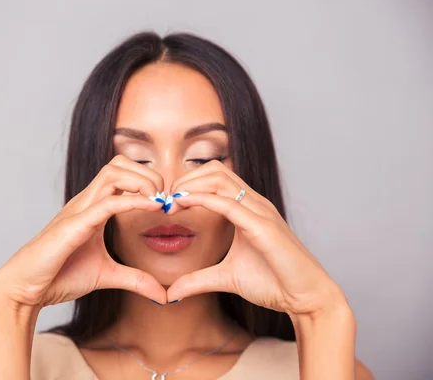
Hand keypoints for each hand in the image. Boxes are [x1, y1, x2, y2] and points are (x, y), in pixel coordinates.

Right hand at [0, 155, 167, 308]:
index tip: (168, 203)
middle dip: (149, 174)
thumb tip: (163, 294)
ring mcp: (79, 210)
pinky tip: (152, 208)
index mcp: (93, 207)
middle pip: (119, 164)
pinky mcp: (73, 226)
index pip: (122, 175)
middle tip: (166, 199)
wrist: (27, 289)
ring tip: (159, 201)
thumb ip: (136, 280)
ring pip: (112, 172)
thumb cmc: (59, 276)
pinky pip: (106, 203)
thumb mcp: (107, 275)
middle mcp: (86, 202)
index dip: (148, 181)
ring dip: (142, 181)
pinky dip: (132, 201)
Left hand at [165, 160, 347, 317]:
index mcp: (248, 209)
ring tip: (170, 202)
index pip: (215, 178)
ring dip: (190, 186)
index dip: (187, 184)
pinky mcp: (264, 227)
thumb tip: (171, 293)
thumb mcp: (225, 278)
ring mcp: (261, 212)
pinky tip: (182, 206)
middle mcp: (255, 204)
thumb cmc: (273, 283)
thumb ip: (197, 280)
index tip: (166, 203)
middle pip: (215, 170)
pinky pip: (229, 204)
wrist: (306, 298)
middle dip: (185, 180)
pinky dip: (202, 200)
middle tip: (165, 201)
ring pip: (220, 179)